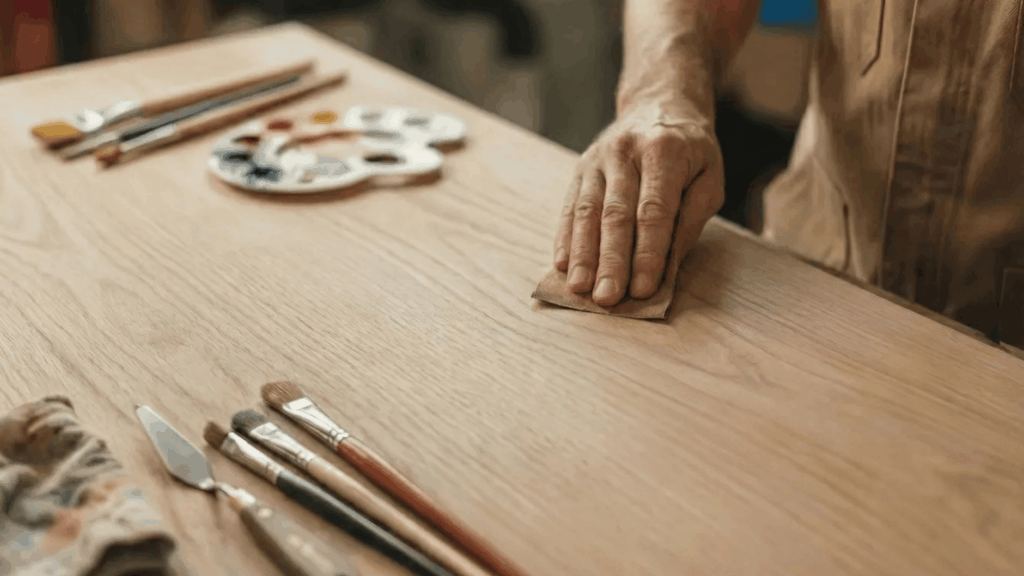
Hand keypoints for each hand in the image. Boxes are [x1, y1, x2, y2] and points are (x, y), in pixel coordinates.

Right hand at [554, 101, 724, 305]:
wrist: (659, 104)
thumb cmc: (691, 151)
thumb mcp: (709, 178)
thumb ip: (690, 218)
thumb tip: (668, 266)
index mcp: (665, 151)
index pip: (653, 211)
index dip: (647, 253)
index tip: (643, 289)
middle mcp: (627, 151)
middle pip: (616, 214)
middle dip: (611, 261)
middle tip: (607, 298)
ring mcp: (598, 158)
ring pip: (587, 211)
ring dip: (583, 254)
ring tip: (580, 288)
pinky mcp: (581, 167)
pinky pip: (571, 206)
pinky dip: (566, 238)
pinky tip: (563, 265)